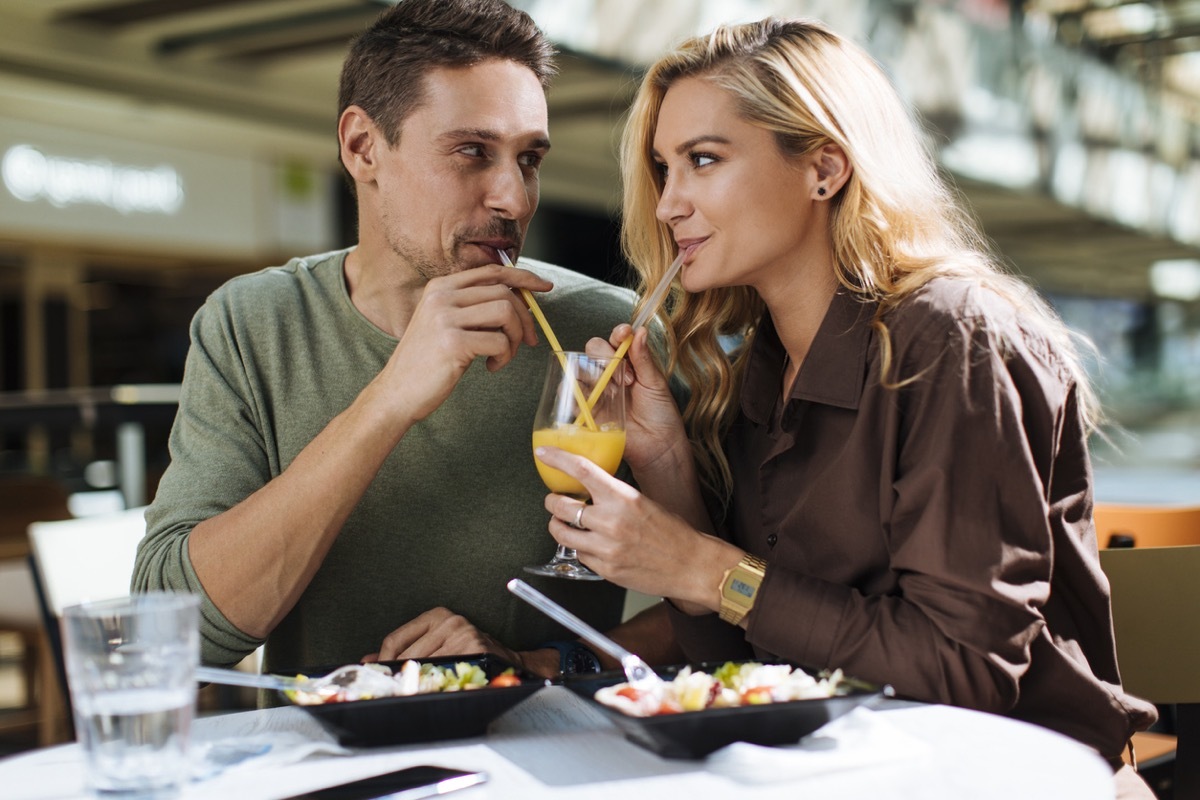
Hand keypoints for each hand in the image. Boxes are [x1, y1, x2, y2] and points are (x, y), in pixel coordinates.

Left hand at [364, 607, 561, 678]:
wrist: (508, 661)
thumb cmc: (470, 652)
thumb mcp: (436, 643)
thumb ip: (404, 649)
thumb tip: (368, 660)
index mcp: (437, 615)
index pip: (396, 639)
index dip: (382, 660)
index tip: (377, 674)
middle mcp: (450, 621)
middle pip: (406, 655)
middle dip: (396, 675)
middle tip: (389, 690)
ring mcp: (463, 634)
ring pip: (423, 666)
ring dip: (412, 682)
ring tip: (408, 692)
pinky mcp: (473, 649)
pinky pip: (443, 673)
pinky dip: (433, 685)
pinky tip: (431, 690)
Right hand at [375, 264, 551, 425]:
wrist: (397, 392)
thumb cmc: (428, 362)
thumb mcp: (445, 324)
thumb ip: (474, 308)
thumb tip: (521, 301)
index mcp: (440, 287)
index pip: (492, 271)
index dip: (524, 277)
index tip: (545, 287)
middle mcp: (441, 296)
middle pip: (504, 293)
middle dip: (525, 318)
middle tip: (528, 341)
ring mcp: (445, 318)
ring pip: (506, 313)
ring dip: (516, 338)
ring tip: (504, 356)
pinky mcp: (453, 342)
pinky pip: (500, 341)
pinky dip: (504, 357)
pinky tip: (490, 368)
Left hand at [535, 446, 739, 608]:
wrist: (691, 564)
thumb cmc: (673, 533)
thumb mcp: (643, 501)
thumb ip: (615, 495)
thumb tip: (590, 488)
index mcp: (623, 497)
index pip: (582, 470)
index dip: (558, 459)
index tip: (544, 453)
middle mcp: (611, 521)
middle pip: (561, 505)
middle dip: (552, 501)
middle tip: (555, 500)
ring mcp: (606, 547)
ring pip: (561, 532)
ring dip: (558, 525)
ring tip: (563, 523)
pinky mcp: (605, 569)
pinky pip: (579, 555)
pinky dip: (580, 548)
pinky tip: (591, 545)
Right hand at [585, 326, 687, 475]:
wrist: (658, 446)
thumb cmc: (660, 414)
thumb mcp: (655, 383)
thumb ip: (644, 358)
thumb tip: (640, 331)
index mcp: (628, 363)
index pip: (615, 340)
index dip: (617, 333)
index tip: (624, 333)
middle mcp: (609, 373)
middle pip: (593, 350)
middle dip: (605, 354)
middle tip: (627, 376)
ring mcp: (596, 390)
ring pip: (578, 368)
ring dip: (592, 372)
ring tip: (614, 389)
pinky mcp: (586, 409)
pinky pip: (570, 395)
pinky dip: (575, 392)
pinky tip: (593, 398)